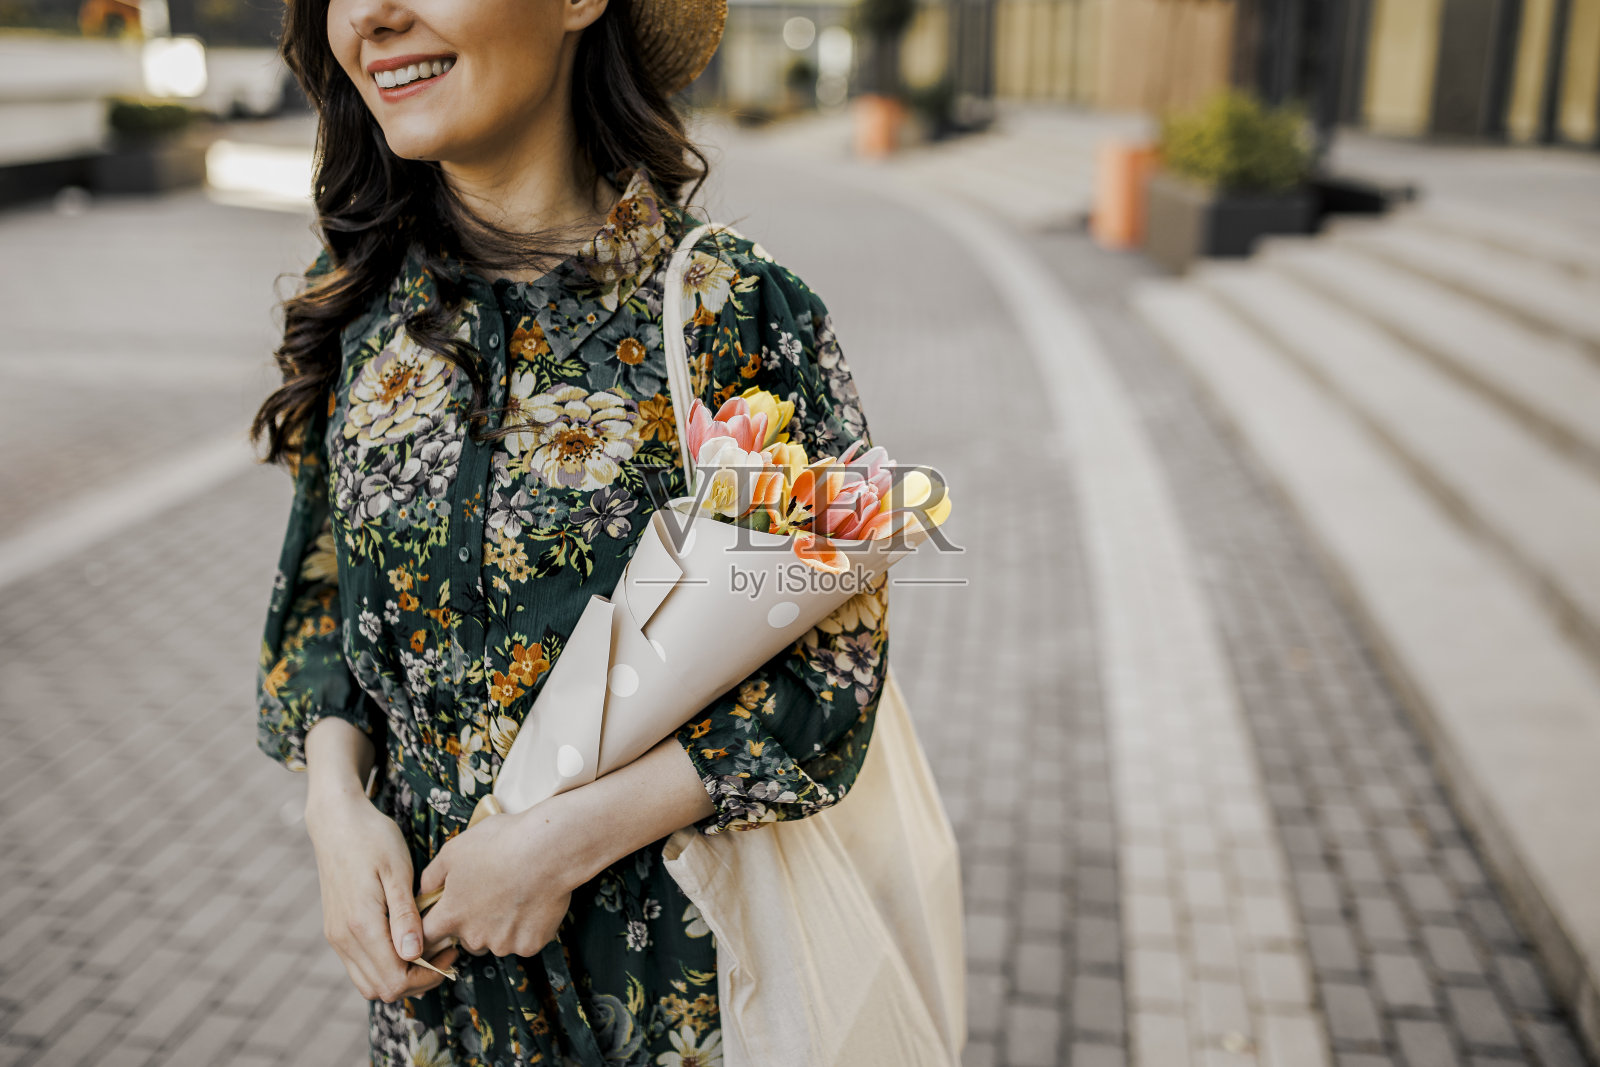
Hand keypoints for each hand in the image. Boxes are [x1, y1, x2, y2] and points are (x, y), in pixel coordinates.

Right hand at [305, 787, 460, 1001]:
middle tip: (444, 952)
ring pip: (368, 983)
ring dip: (399, 977)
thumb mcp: (396, 872)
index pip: (395, 980)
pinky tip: (406, 941)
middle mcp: (343, 938)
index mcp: (361, 925)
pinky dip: (384, 966)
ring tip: (428, 949)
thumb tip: (413, 954)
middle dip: (417, 981)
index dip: (426, 977)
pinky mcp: (336, 931)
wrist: (337, 821)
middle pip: (381, 989)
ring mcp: (336, 937)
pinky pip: (360, 966)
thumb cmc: (373, 839)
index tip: (450, 952)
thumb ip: (405, 916)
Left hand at [417, 798, 583, 958]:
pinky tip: (533, 901)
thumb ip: (432, 875)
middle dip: (473, 923)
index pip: (428, 936)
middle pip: (465, 939)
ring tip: (515, 894)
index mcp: (452, 915)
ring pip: (496, 940)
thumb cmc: (501, 844)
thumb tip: (424, 890)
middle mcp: (475, 936)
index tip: (441, 918)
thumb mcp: (454, 850)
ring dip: (500, 926)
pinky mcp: (531, 944)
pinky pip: (524, 941)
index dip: (433, 926)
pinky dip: (527, 927)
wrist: (547, 849)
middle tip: (489, 894)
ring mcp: (504, 943)